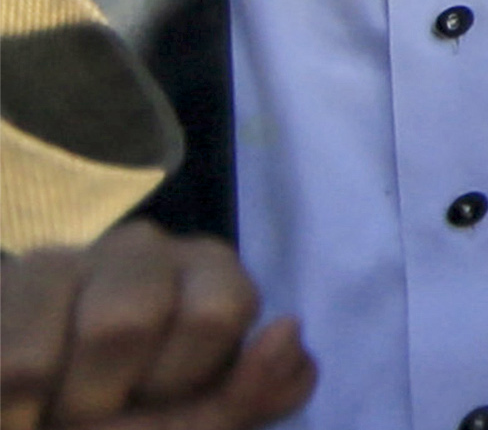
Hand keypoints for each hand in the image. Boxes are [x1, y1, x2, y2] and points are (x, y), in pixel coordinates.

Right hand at [0, 230, 311, 429]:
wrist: (42, 424)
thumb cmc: (126, 424)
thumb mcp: (195, 424)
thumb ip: (257, 391)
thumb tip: (288, 329)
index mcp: (208, 272)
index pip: (214, 312)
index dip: (181, 376)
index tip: (159, 396)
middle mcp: (143, 248)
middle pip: (131, 321)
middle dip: (112, 391)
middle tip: (100, 405)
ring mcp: (67, 258)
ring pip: (83, 332)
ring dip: (66, 400)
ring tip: (59, 404)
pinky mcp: (12, 281)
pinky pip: (19, 360)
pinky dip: (17, 409)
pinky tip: (22, 406)